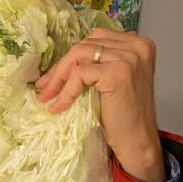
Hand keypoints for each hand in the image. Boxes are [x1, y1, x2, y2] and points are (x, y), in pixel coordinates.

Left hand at [35, 29, 165, 181]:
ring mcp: (128, 58)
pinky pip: (80, 74)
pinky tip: (60, 106)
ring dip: (58, 77)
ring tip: (47, 97)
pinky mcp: (118, 73)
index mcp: (137, 43)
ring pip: (79, 55)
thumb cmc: (124, 117)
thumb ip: (99, 64)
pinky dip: (66, 90)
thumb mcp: (113, 81)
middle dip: (61, 66)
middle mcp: (136, 46)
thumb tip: (63, 62)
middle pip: (86, 44)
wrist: (138, 142)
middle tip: (44, 88)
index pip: (95, 39)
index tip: (53, 78)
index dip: (71, 58)